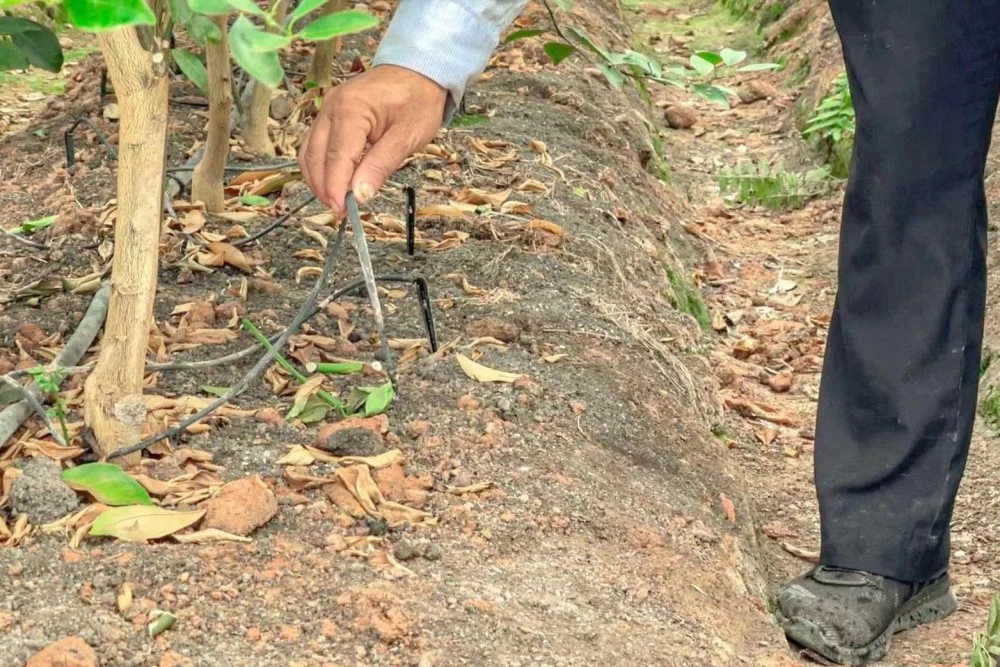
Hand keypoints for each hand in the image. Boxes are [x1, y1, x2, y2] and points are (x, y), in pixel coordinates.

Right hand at [299, 64, 447, 214]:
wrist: (418, 70)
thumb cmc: (418, 99)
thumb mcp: (408, 135)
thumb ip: (382, 165)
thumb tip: (360, 195)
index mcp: (350, 110)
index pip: (336, 158)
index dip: (336, 189)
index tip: (343, 212)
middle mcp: (331, 107)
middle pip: (315, 157)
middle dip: (324, 188)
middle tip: (341, 212)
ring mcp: (327, 110)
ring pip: (310, 153)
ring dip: (319, 180)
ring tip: (338, 201)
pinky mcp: (329, 116)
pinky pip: (316, 145)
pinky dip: (322, 166)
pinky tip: (336, 182)